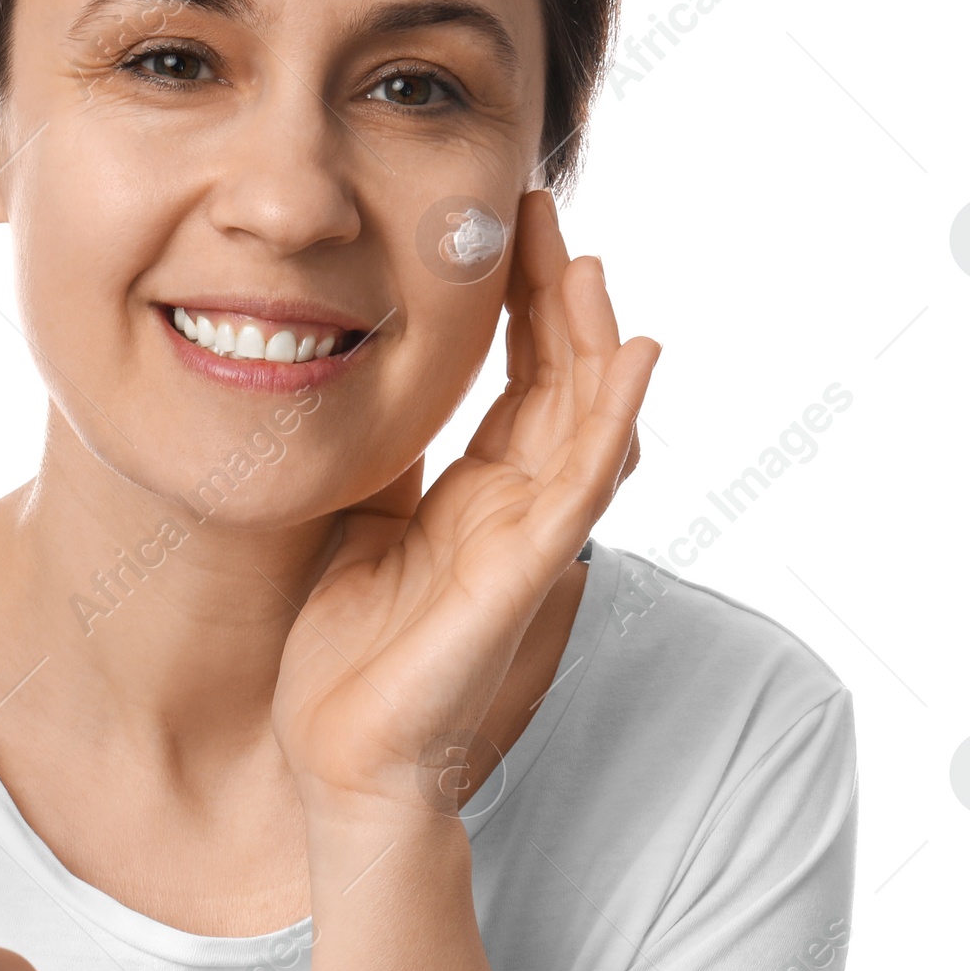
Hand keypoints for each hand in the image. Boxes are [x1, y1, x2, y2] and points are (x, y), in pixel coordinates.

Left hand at [273, 190, 659, 814]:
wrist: (340, 756)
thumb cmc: (350, 653)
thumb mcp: (366, 526)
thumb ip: (394, 466)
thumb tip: (380, 394)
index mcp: (479, 498)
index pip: (522, 383)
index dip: (523, 306)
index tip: (510, 230)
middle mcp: (515, 511)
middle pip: (559, 385)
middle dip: (557, 298)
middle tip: (544, 214)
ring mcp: (527, 542)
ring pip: (582, 423)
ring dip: (591, 341)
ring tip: (588, 264)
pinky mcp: (522, 577)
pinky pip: (578, 488)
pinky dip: (610, 422)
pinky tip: (629, 364)